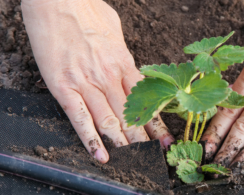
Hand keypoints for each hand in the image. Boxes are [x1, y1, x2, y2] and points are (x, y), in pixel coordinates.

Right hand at [22, 0, 173, 162]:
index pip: (147, 100)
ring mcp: (86, 83)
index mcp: (124, 63)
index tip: (166, 138)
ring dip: (123, 144)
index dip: (158, 122)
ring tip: (134, 161)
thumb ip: (124, 55)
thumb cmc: (87, 10)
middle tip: (156, 156)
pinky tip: (100, 154)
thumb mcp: (116, 31)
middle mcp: (109, 77)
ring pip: (109, 121)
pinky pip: (79, 118)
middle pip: (131, 115)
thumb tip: (129, 68)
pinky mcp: (63, 86)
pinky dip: (91, 140)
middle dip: (145, 139)